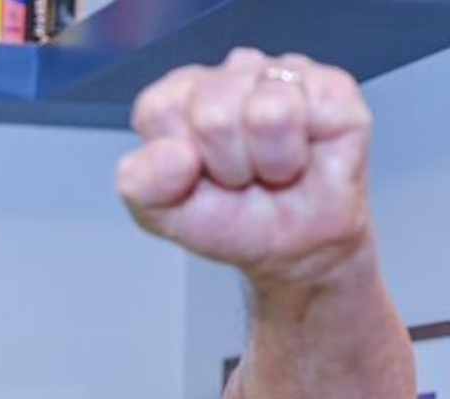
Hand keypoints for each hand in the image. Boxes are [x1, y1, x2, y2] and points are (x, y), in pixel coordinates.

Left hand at [118, 49, 372, 287]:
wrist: (293, 248)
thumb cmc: (230, 220)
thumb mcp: (163, 214)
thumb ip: (143, 183)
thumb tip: (173, 154)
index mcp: (178, 98)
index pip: (158, 108)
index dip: (176, 157)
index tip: (194, 176)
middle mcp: (227, 76)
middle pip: (212, 111)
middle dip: (226, 165)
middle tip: (238, 178)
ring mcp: (279, 75)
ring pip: (265, 110)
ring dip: (266, 162)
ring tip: (269, 170)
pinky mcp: (329, 86)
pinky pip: (309, 111)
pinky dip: (300, 153)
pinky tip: (301, 155)